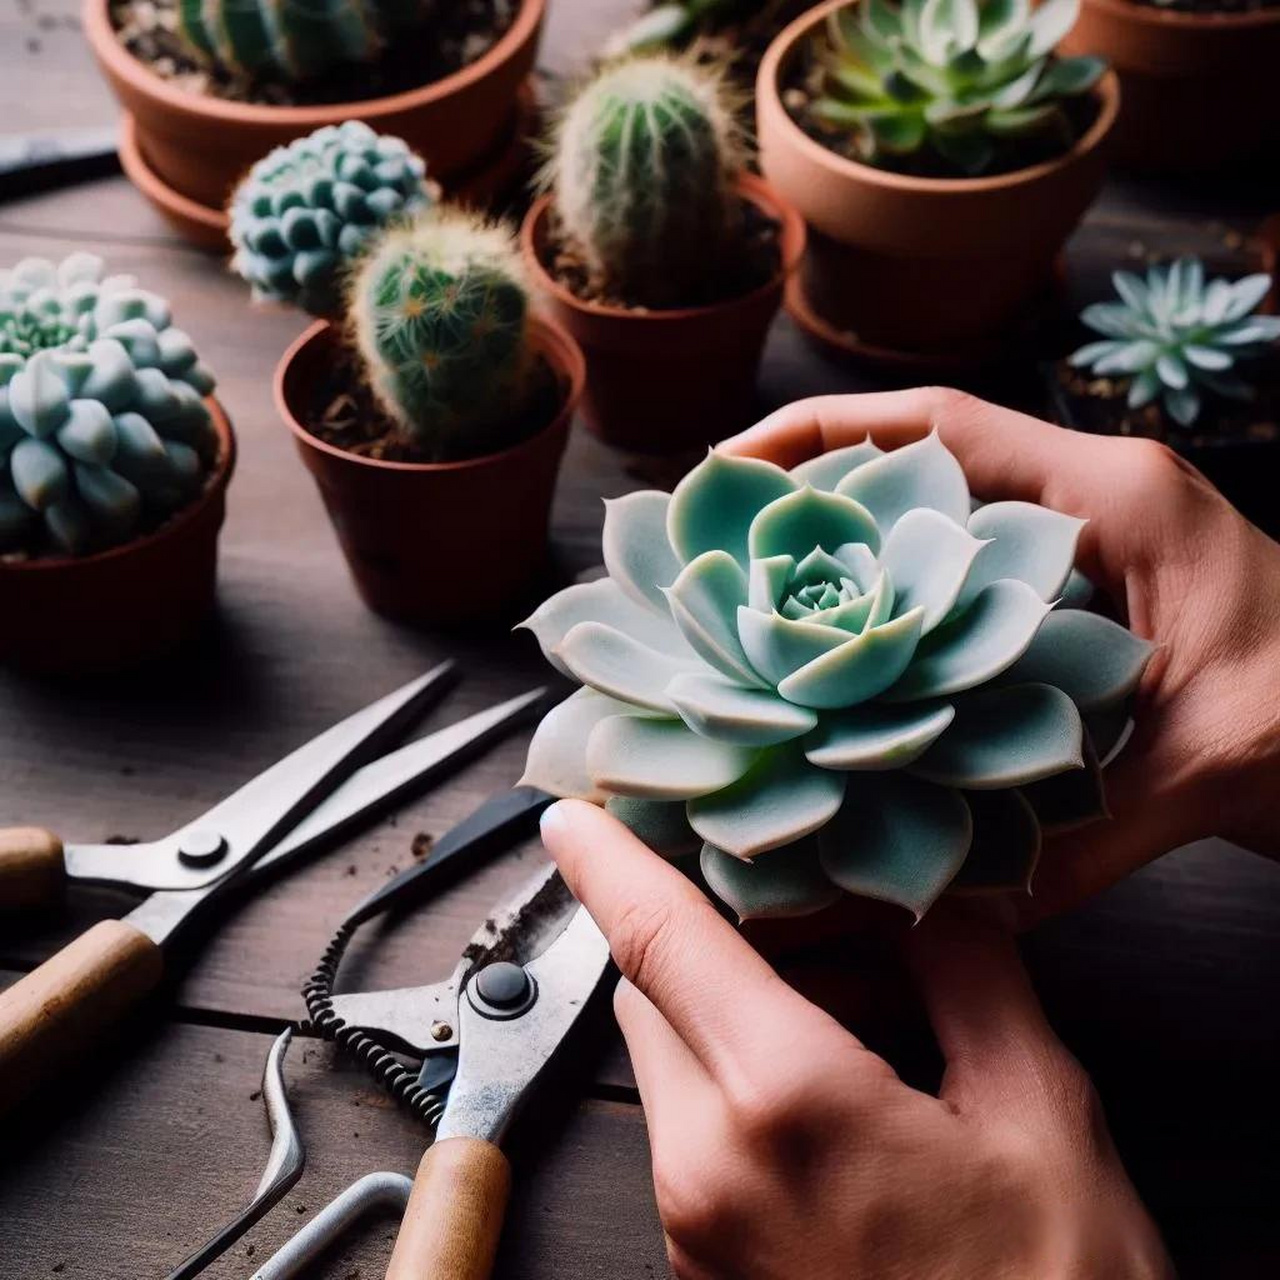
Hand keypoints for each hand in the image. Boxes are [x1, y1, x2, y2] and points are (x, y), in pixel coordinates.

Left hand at [542, 800, 1172, 1279]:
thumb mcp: (1039, 1117)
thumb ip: (971, 979)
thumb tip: (935, 902)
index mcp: (783, 1104)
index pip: (658, 940)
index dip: (609, 860)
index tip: (572, 812)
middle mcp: (708, 1168)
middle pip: (653, 993)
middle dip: (714, 937)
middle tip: (814, 919)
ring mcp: (695, 1226)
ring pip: (670, 1058)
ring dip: (734, 1010)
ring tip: (865, 1019)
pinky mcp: (702, 1264)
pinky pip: (691, 1129)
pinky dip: (741, 1080)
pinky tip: (847, 1091)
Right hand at [720, 388, 1279, 921]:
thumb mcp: (1206, 771)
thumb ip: (1076, 842)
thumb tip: (950, 913)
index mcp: (1113, 498)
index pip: (938, 427)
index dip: (820, 436)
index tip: (727, 468)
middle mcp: (1089, 500)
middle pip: (916, 463)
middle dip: (808, 491)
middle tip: (713, 544)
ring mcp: (1083, 542)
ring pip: (933, 520)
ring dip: (845, 548)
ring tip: (751, 596)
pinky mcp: (1080, 591)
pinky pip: (963, 574)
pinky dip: (896, 600)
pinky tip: (844, 657)